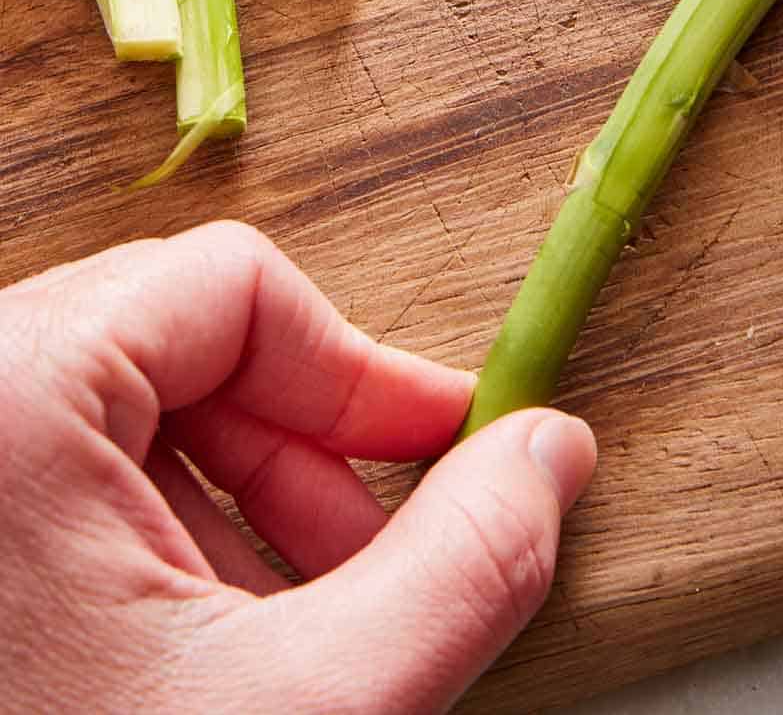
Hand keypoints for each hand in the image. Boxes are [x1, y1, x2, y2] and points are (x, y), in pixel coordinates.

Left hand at [0, 220, 594, 713]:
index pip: (236, 288)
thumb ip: (462, 566)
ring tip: (276, 633)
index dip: (361, 371)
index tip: (443, 447)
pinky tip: (192, 652)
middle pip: (183, 342)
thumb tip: (551, 454)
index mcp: (10, 397)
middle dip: (298, 455)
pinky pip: (64, 472)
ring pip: (126, 410)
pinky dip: (154, 540)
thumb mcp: (306, 710)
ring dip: (235, 505)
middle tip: (357, 566)